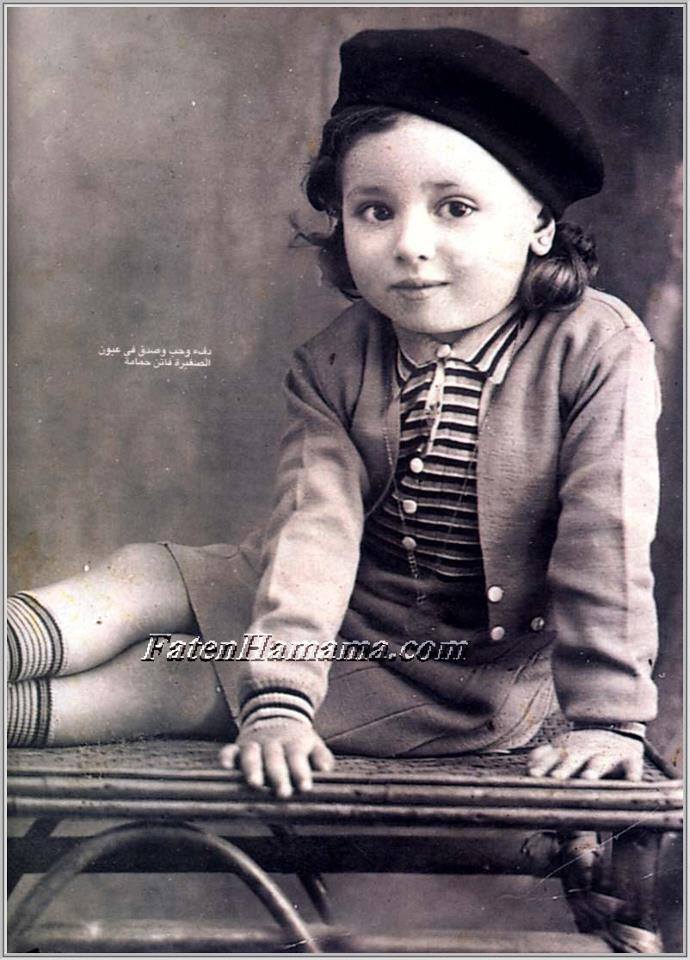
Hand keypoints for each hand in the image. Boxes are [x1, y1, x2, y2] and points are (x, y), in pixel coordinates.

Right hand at [219, 719, 334, 797]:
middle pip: (274, 758)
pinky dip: (225, 758)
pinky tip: (225, 769)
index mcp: (293, 741)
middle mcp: (272, 741)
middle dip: (278, 775)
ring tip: (254, 784)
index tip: (305, 787)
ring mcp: (253, 743)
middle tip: (283, 793)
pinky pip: (228, 750)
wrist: (277, 713)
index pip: (297, 756)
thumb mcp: (314, 743)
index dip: (301, 771)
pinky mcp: (237, 746)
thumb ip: (321, 757)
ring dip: (252, 768)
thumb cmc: (297, 739)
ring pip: (251, 753)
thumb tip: (326, 770)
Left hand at [527, 729, 643, 780]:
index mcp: (568, 748)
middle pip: (574, 758)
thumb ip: (545, 756)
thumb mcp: (564, 746)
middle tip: (556, 778)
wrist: (618, 726)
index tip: (532, 775)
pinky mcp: (631, 758)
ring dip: (594, 768)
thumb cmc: (585, 746)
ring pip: (601, 761)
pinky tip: (632, 781)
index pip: (553, 757)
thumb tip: (528, 764)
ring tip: (588, 778)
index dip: (542, 766)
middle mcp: (587, 749)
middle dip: (565, 768)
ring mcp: (608, 752)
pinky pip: (633, 766)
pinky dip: (633, 773)